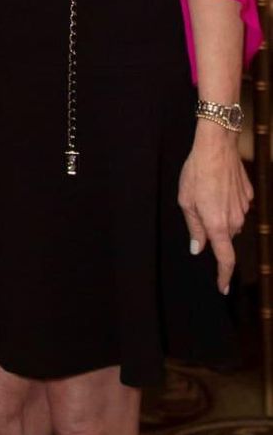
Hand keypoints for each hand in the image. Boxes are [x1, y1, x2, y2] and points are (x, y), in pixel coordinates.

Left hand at [178, 122, 252, 293]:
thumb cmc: (197, 171)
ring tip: (206, 192)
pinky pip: (237, 206)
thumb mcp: (185, 200)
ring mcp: (244, 208)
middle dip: (213, 231)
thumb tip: (198, 248)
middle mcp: (235, 220)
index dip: (223, 276)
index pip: (225, 259)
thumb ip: (194, 227)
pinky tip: (217, 186)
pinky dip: (227, 202)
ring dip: (220, 215)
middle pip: (225, 237)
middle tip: (198, 208)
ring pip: (231, 222)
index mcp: (218, 224)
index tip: (222, 287)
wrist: (217, 146)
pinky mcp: (248, 196)